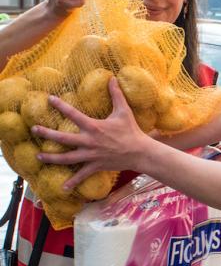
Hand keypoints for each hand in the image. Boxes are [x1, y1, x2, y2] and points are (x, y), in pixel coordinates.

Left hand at [33, 77, 150, 190]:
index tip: (49, 99)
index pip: (73, 114)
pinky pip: (82, 175)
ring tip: (39, 157)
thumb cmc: (131, 131)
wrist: (140, 152)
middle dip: (47, 134)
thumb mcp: (124, 111)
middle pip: (63, 139)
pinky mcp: (96, 166)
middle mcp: (89, 141)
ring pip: (67, 158)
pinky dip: (73, 182)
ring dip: (51, 158)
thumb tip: (113, 78)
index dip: (60, 106)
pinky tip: (63, 188)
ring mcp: (91, 155)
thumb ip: (116, 94)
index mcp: (94, 127)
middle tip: (34, 130)